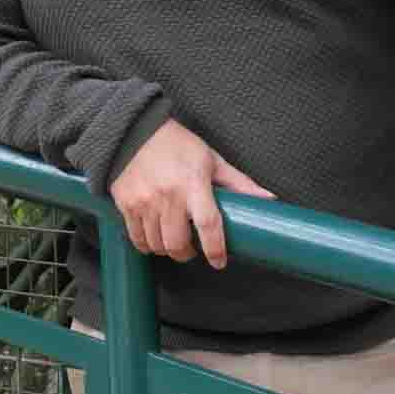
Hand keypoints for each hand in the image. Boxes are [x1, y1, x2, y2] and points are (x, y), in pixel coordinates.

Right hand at [108, 118, 273, 269]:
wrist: (135, 131)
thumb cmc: (178, 145)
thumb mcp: (212, 160)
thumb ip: (239, 183)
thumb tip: (269, 200)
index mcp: (193, 184)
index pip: (208, 225)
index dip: (215, 249)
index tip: (219, 262)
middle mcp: (167, 195)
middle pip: (177, 243)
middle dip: (186, 254)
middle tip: (191, 250)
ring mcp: (143, 201)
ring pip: (156, 244)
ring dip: (167, 250)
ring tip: (171, 241)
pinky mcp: (125, 204)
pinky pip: (136, 238)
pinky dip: (146, 244)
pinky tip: (153, 237)